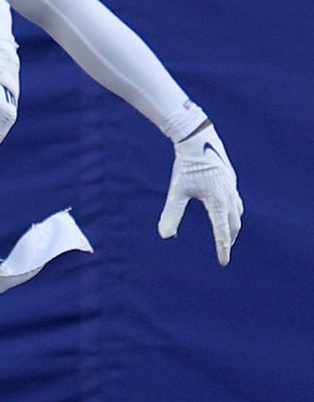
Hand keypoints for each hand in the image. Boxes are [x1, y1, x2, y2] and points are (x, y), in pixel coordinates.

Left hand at [158, 122, 242, 265]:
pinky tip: (226, 209)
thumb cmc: (187, 166)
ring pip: (237, 213)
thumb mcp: (177, 190)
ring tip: (227, 233)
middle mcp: (229, 197)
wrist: (198, 139)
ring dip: (233, 225)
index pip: (222, 232)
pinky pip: (236, 201)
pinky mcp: (230, 179)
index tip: (223, 262)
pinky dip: (233, 211)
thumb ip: (172, 213)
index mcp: (218, 203)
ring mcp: (232, 188)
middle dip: (229, 238)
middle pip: (233, 225)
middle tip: (224, 249)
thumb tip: (164, 236)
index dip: (222, 249)